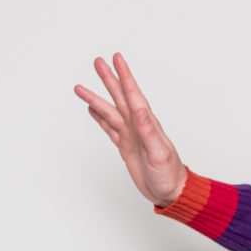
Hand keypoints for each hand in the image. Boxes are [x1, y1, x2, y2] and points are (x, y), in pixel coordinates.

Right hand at [73, 53, 187, 206]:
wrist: (170, 192)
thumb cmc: (169, 174)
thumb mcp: (158, 153)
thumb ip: (148, 131)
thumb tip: (138, 109)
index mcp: (146, 123)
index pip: (133, 94)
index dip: (124, 75)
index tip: (117, 58)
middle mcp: (138, 125)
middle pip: (120, 97)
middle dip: (108, 78)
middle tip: (97, 61)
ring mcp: (130, 135)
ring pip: (109, 111)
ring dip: (96, 99)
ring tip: (80, 87)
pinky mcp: (125, 147)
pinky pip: (109, 128)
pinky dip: (100, 118)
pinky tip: (92, 110)